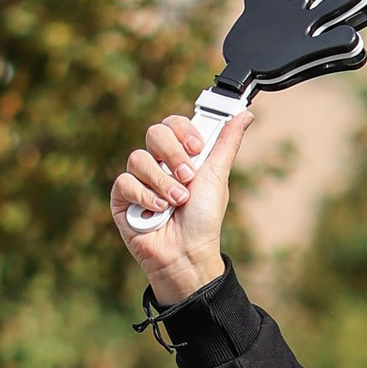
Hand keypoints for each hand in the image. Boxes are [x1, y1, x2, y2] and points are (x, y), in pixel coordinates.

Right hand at [111, 103, 248, 306]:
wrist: (187, 253)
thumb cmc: (203, 219)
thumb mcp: (218, 176)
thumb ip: (227, 143)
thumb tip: (245, 114)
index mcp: (180, 155)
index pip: (172, 124)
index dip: (183, 131)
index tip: (197, 148)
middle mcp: (158, 164)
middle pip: (154, 133)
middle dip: (174, 156)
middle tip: (188, 178)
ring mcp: (138, 181)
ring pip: (138, 158)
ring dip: (163, 182)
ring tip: (177, 202)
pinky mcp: (122, 199)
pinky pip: (125, 182)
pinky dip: (145, 196)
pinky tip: (158, 211)